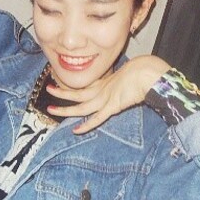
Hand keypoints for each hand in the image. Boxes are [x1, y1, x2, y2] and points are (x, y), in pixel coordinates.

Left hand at [46, 55, 171, 134]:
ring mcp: (106, 98)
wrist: (150, 72)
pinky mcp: (113, 106)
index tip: (65, 85)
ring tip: (51, 110)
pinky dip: (86, 125)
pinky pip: (97, 118)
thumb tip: (133, 75)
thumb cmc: (146, 69)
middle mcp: (104, 90)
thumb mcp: (134, 71)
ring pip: (81, 106)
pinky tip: (75, 130)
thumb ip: (128, 77)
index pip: (88, 87)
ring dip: (65, 109)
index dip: (76, 88)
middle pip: (78, 93)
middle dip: (62, 92)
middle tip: (49, 88)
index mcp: (108, 81)